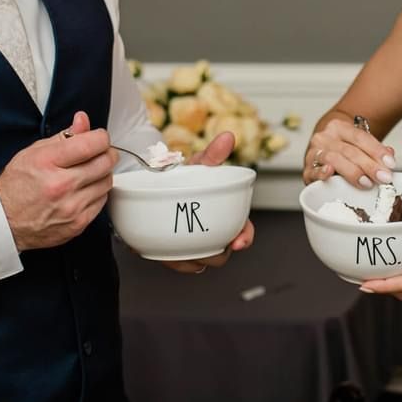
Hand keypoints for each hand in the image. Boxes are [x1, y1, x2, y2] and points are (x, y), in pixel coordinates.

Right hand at [0, 111, 114, 251]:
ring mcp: (71, 207)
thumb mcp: (33, 152)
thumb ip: (63, 136)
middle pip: (105, 162)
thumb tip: (82, 121)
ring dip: (101, 173)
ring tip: (86, 172)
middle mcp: (61, 185)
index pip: (92, 143)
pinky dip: (97, 192)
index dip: (100, 137)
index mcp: (48, 162)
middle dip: (105, 153)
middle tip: (98, 153)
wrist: (5, 222)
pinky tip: (83, 190)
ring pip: (107, 181)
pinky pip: (102, 201)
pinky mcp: (78, 223)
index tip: (97, 138)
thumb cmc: (16, 186)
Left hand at [162, 130, 253, 272]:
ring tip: (182, 245)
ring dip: (194, 259)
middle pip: (222, 254)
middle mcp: (213, 234)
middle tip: (201, 243)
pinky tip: (168, 249)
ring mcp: (195, 247)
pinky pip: (179, 265)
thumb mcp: (198, 165)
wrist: (156, 183)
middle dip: (215, 253)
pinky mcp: (176, 254)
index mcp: (225, 215)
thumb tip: (228, 137)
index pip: (244, 231)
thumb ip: (213, 154)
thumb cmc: (184, 176)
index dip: (245, 238)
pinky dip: (176, 260)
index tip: (238, 241)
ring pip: (201, 263)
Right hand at [303, 117, 395, 187]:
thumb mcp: (359, 143)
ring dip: (352, 172)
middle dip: (369, 165)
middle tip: (383, 177)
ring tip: (367, 182)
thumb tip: (389, 154)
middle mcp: (324, 137)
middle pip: (349, 151)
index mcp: (339, 126)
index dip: (376, 151)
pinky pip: (313, 171)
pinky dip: (321, 173)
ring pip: (334, 159)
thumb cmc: (343, 146)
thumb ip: (374, 149)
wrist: (323, 146)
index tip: (390, 164)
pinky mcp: (307, 169)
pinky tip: (330, 173)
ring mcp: (313, 152)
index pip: (360, 137)